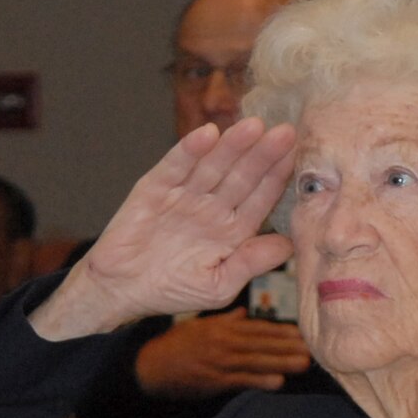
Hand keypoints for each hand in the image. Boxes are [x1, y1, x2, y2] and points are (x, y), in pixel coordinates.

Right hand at [30, 117, 295, 340]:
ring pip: (213, 165)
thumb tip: (289, 245)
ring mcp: (184, 194)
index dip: (277, 177)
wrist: (120, 291)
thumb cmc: (171, 291)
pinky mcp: (155, 188)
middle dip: (262, 154)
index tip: (298, 158)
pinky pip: (175, 165)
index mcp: (232, 229)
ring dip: (232, 145)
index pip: (260, 197)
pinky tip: (208, 135)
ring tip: (253, 126)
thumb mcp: (219, 286)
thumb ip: (251, 263)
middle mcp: (212, 206)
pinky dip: (190, 150)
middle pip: (242, 175)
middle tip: (285, 133)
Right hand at [134, 309, 312, 397]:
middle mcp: (224, 342)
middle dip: (288, 346)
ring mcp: (219, 362)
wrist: (150, 367)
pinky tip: (278, 382)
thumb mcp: (198, 326)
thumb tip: (243, 314)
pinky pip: (240, 380)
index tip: (302, 334)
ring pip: (256, 360)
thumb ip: (224, 321)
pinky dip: (259, 380)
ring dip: (282, 362)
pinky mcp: (213, 381)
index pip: (257, 328)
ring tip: (304, 364)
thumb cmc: (174, 345)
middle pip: (262, 343)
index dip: (281, 332)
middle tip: (314, 348)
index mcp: (222, 328)